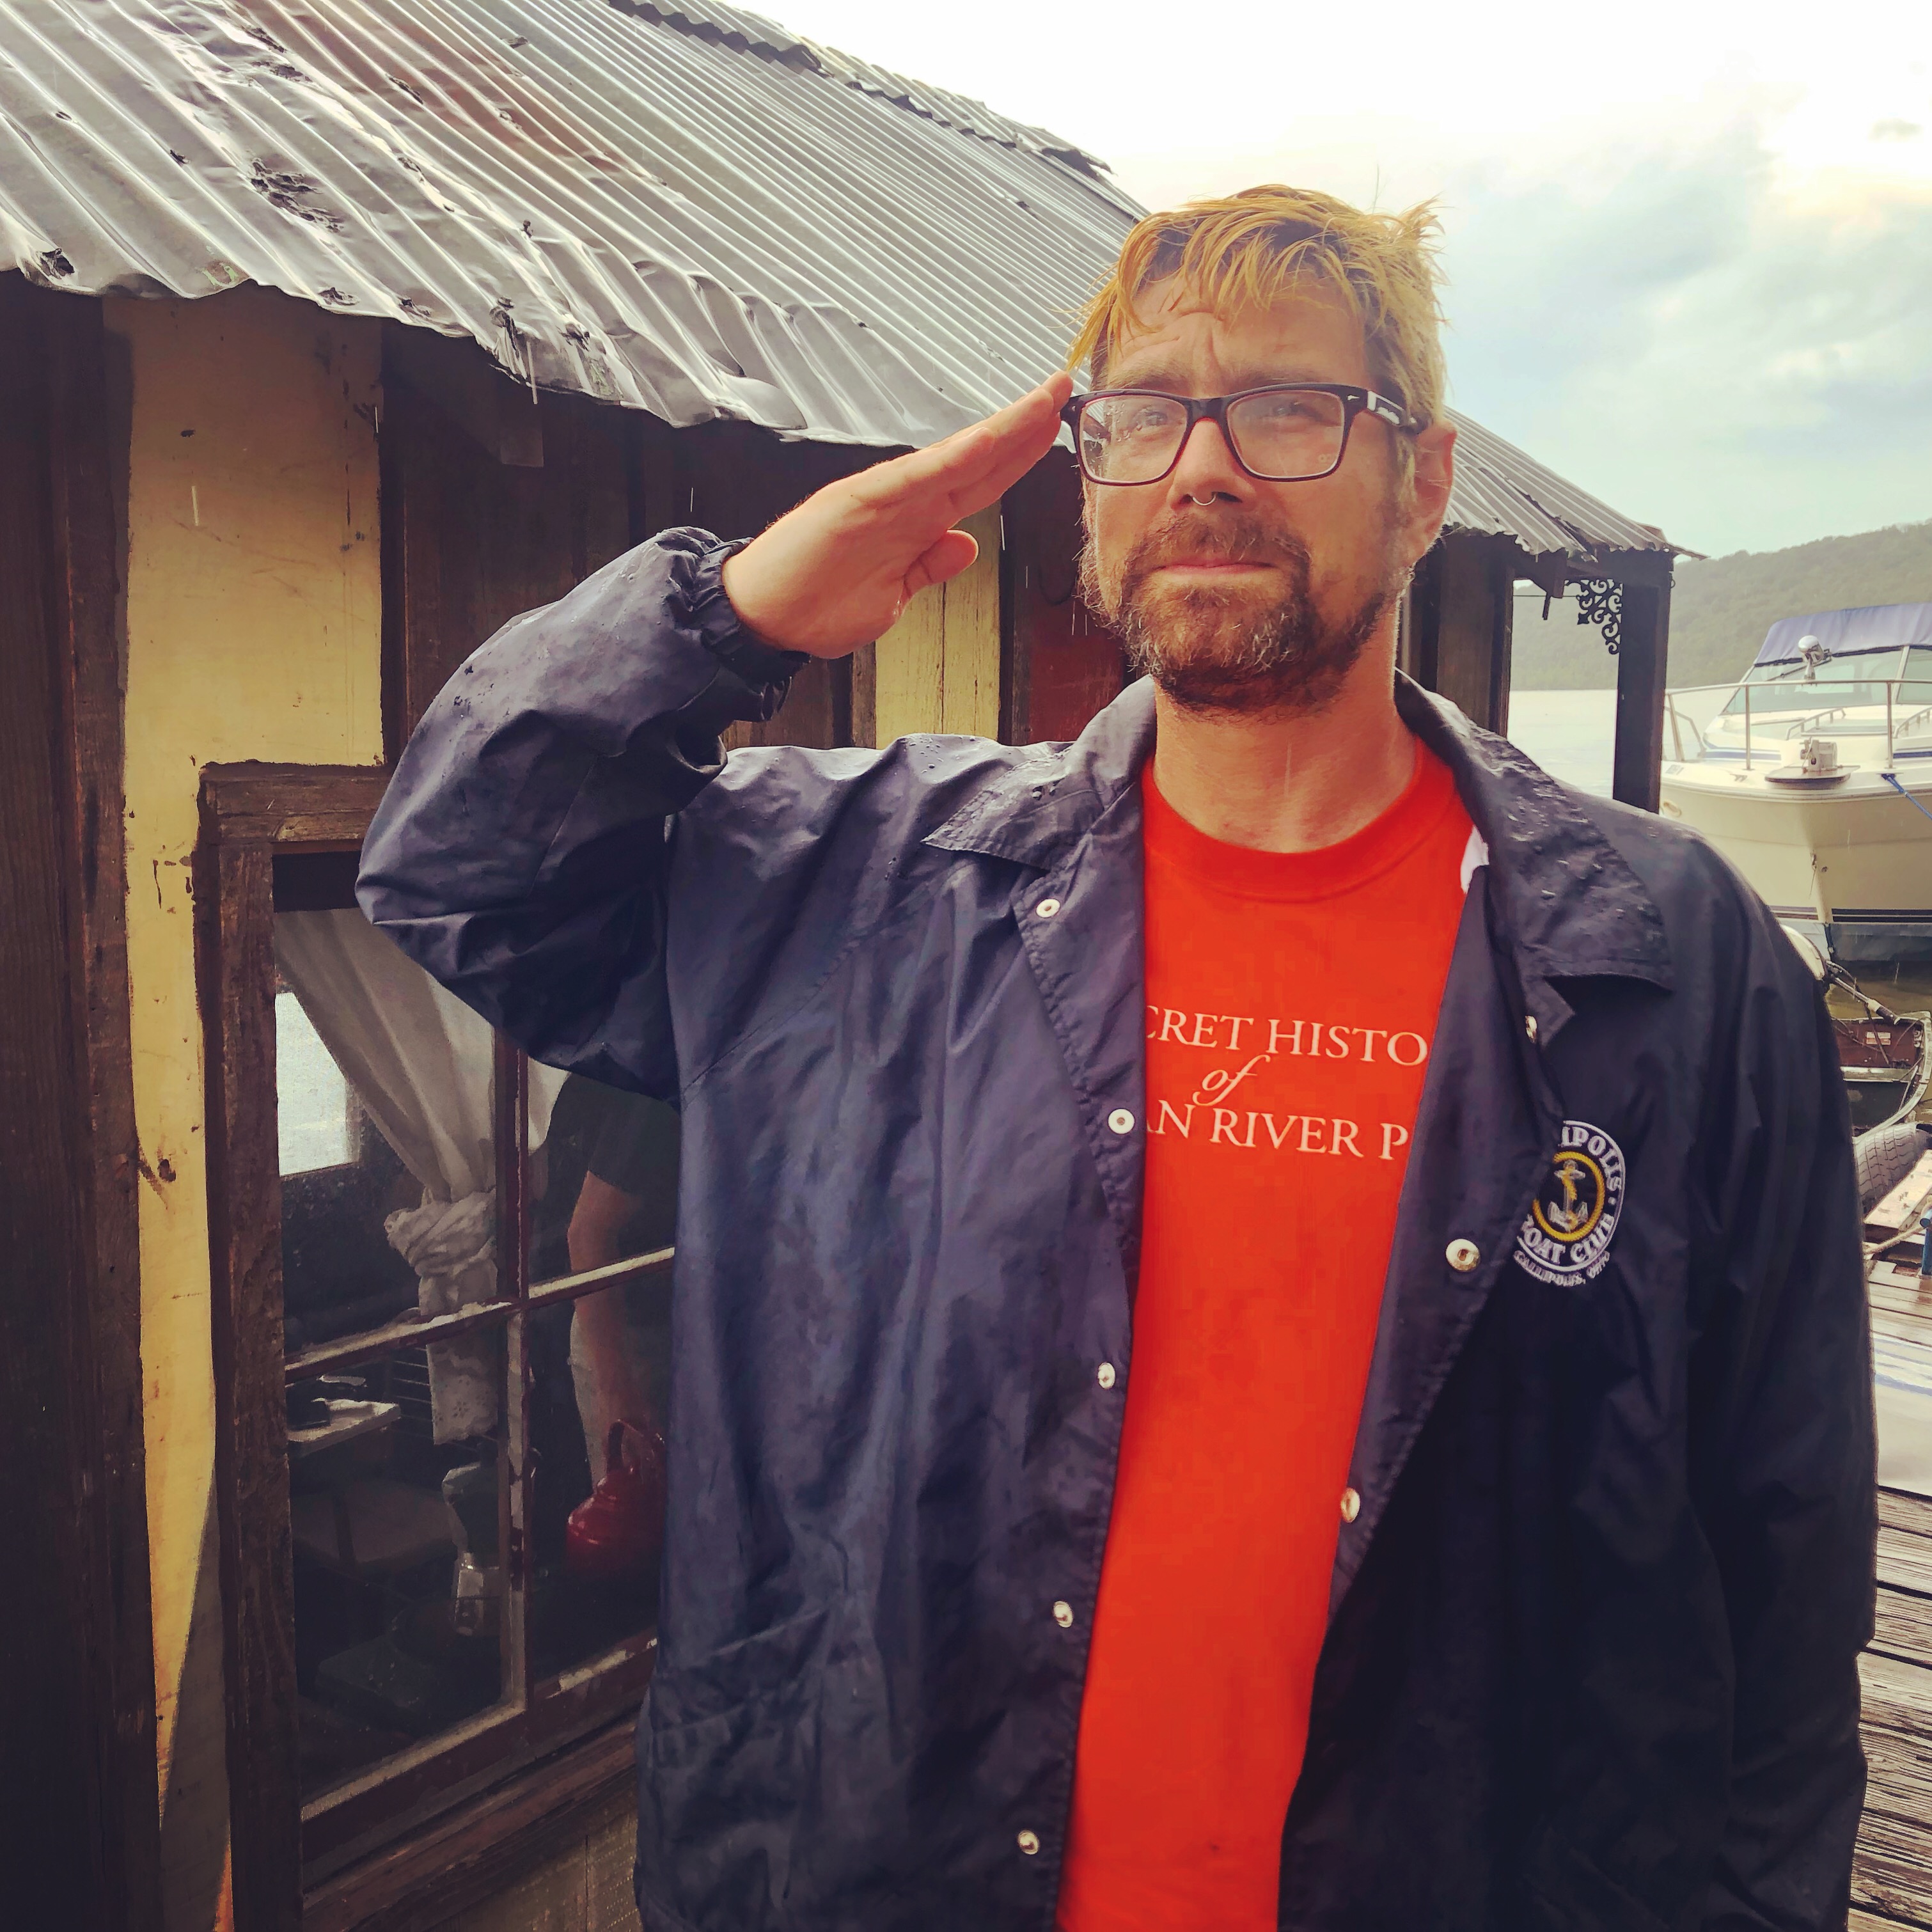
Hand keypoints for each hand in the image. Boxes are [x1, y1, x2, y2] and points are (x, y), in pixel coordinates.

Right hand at [721, 374, 1073, 657]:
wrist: (762, 617)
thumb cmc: (816, 605)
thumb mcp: (892, 597)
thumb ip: (928, 568)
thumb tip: (966, 545)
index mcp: (916, 521)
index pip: (980, 480)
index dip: (1020, 455)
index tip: (1055, 427)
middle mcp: (906, 500)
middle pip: (979, 458)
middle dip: (1024, 425)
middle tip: (1063, 388)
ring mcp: (884, 497)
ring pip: (956, 457)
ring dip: (1002, 430)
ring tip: (1042, 401)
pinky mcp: (858, 501)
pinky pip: (916, 476)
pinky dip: (953, 458)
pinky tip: (987, 440)